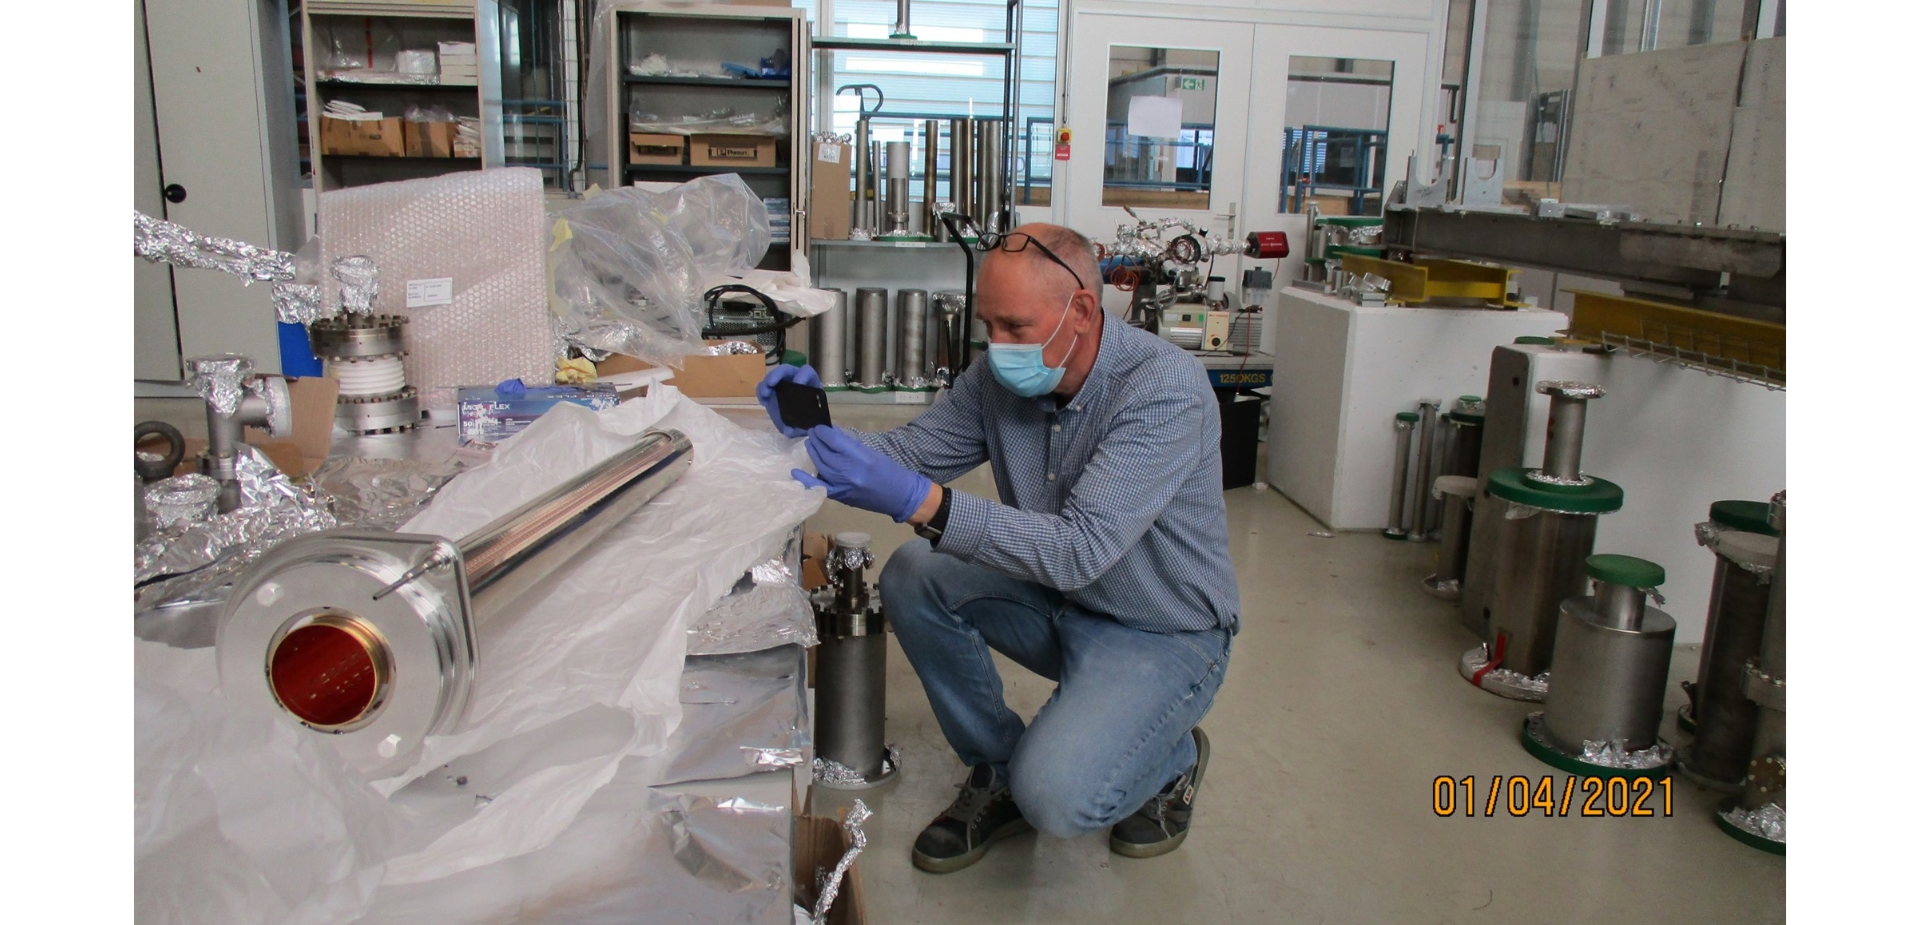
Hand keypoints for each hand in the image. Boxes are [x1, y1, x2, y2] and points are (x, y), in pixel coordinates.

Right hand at [756, 364, 823, 437]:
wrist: (800, 423)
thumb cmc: (809, 419)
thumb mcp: (808, 424)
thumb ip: (801, 428)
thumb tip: (789, 431)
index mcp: (810, 384)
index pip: (807, 372)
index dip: (803, 375)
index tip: (798, 383)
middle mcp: (795, 379)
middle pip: (786, 369)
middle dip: (778, 374)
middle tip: (771, 383)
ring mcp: (781, 383)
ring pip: (772, 376)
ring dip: (766, 383)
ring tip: (765, 393)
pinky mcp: (771, 389)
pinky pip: (763, 386)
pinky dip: (761, 392)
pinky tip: (764, 403)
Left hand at [792, 425, 931, 522]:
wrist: (899, 496)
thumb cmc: (889, 471)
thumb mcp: (871, 452)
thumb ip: (850, 445)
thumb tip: (832, 435)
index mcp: (859, 456)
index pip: (833, 439)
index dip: (823, 431)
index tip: (820, 427)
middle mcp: (848, 470)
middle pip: (824, 451)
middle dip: (816, 439)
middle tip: (813, 432)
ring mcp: (842, 485)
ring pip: (820, 464)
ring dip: (813, 452)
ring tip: (810, 443)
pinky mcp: (839, 496)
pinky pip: (819, 486)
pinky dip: (806, 479)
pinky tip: (795, 471)